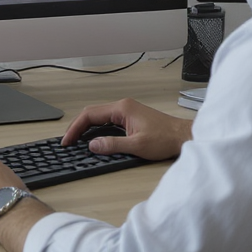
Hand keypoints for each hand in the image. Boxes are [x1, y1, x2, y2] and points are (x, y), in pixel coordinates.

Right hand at [62, 98, 191, 161]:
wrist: (183, 136)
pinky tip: (94, 138)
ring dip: (86, 128)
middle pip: (92, 113)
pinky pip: (108, 120)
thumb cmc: (165, 138)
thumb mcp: (137, 146)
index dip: (76, 128)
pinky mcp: (131, 117)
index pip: (90, 115)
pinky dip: (97, 128)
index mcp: (122, 108)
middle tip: (68, 142)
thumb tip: (92, 145)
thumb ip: (112, 145)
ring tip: (76, 140)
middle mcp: (123, 106)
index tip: (67, 140)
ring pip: (99, 117)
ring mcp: (127, 110)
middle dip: (78, 127)